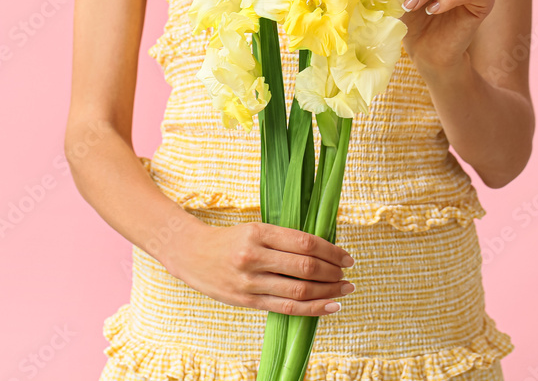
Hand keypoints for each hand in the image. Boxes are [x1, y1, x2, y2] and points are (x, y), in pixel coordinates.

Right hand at [163, 220, 354, 315]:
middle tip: (347, 273)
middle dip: (333, 272)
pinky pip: (287, 308)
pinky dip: (313, 308)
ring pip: (299, 290)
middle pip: (305, 267)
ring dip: (328, 291)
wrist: (190, 253)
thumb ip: (284, 240)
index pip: (305, 243)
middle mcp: (254, 256)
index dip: (331, 252)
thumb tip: (325, 251)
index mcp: (258, 232)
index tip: (347, 257)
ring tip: (344, 289)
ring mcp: (250, 281)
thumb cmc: (228, 240)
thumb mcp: (254, 229)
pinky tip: (331, 305)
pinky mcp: (247, 300)